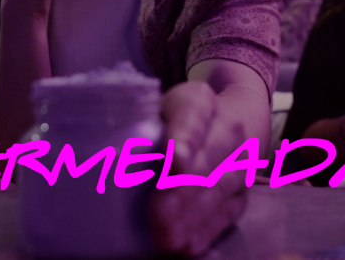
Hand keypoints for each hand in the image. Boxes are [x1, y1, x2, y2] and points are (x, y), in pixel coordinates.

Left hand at [150, 82, 246, 255]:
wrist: (227, 120)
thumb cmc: (175, 117)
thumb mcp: (158, 107)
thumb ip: (139, 121)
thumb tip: (100, 150)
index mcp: (199, 99)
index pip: (192, 117)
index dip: (184, 140)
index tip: (174, 160)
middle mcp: (227, 127)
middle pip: (206, 158)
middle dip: (182, 190)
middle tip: (158, 217)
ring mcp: (240, 160)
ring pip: (218, 188)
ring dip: (192, 216)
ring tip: (167, 238)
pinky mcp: (244, 190)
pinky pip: (228, 212)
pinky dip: (207, 230)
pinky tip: (188, 245)